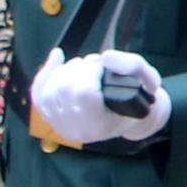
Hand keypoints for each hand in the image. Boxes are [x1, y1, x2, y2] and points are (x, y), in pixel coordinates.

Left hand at [30, 49, 163, 147]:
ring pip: (50, 88)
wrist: (130, 117)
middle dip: (80, 68)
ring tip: (86, 69)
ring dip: (67, 70)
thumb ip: (132, 65)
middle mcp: (77, 129)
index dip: (91, 71)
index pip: (83, 93)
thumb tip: (106, 57)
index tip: (103, 66)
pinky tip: (57, 57)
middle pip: (64, 88)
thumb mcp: (148, 79)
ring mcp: (61, 125)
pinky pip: (38, 93)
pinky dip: (46, 72)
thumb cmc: (139, 98)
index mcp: (101, 125)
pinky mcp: (51, 117)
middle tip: (97, 66)